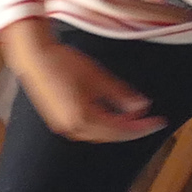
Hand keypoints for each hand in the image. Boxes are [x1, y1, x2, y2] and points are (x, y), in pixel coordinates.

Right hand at [3, 25, 163, 141]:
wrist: (33, 56)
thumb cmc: (61, 62)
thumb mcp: (97, 76)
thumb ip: (121, 94)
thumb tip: (142, 106)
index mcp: (83, 118)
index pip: (120, 130)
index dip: (142, 127)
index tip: (159, 122)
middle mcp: (72, 128)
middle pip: (109, 135)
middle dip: (130, 128)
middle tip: (149, 119)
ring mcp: (63, 126)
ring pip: (98, 133)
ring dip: (116, 127)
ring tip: (133, 116)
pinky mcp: (58, 120)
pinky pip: (86, 128)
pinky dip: (102, 124)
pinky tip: (111, 113)